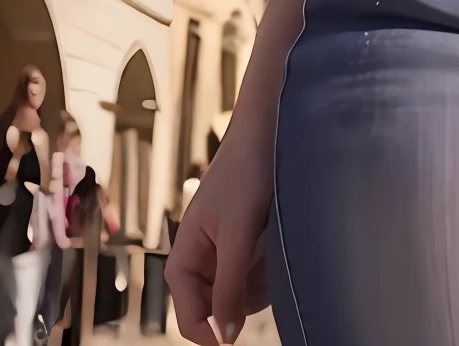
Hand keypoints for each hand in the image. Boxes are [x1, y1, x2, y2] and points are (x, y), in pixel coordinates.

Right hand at [166, 127, 273, 344]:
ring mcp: (222, 256)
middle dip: (244, 299)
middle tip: (265, 266)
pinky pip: (255, 276)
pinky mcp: (243, 247)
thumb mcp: (237, 233)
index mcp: (183, 260)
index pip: (190, 319)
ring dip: (260, 282)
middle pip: (217, 310)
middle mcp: (199, 263)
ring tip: (271, 243)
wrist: (265, 132)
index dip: (213, 334)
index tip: (242, 335)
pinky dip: (268, 268)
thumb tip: (225, 336)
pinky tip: (275, 241)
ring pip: (240, 296)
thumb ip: (229, 285)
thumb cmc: (244, 175)